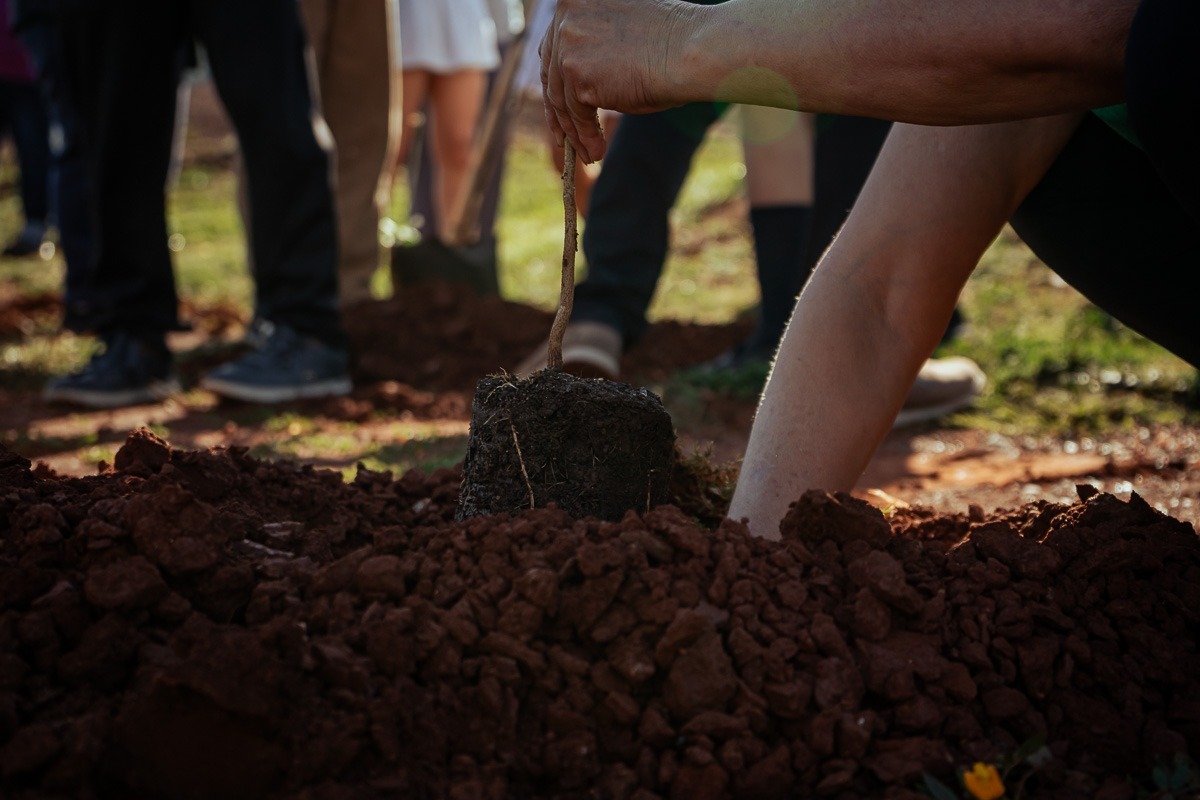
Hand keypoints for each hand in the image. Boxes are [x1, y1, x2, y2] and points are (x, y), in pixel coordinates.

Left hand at [540, 0, 700, 162]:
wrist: (692, 51)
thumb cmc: (673, 45)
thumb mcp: (621, 39)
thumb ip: (595, 50)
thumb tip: (581, 85)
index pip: (555, 43)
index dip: (558, 78)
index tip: (562, 104)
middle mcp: (566, 12)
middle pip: (552, 71)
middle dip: (559, 110)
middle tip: (566, 138)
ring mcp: (568, 40)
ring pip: (562, 98)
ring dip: (575, 131)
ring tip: (589, 154)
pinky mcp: (576, 71)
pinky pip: (575, 114)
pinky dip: (585, 137)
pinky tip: (597, 151)